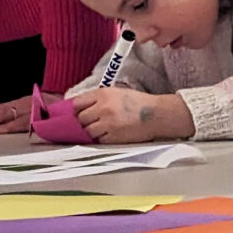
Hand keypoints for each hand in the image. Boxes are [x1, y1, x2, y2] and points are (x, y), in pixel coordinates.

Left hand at [71, 88, 188, 143]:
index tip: (78, 112)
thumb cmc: (138, 103)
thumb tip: (81, 107)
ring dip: (92, 131)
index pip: (77, 103)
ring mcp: (107, 123)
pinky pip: (99, 140)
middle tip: (91, 122)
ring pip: (87, 131)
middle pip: (80, 118)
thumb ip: (98, 98)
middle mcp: (103, 107)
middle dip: (84, 121)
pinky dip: (102, 138)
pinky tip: (110, 133)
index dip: (76, 109)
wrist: (156, 114)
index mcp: (102, 94)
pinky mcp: (113, 137)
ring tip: (102, 128)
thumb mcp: (116, 92)